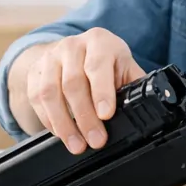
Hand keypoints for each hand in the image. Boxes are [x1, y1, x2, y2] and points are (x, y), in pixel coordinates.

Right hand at [22, 28, 146, 154]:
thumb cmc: (106, 63)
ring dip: (63, 123)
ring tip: (77, 145)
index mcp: (100, 41)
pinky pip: (36, 98)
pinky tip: (60, 133)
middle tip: (95, 141)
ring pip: (50, 92)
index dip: (102, 92)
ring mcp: (50, 58)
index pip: (98, 65)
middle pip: (73, 83)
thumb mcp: (123, 67)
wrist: (73, 51)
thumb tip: (150, 107)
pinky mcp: (35, 72)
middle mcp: (72, 46)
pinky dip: (47, 119)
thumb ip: (134, 84)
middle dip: (84, 117)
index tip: (106, 115)